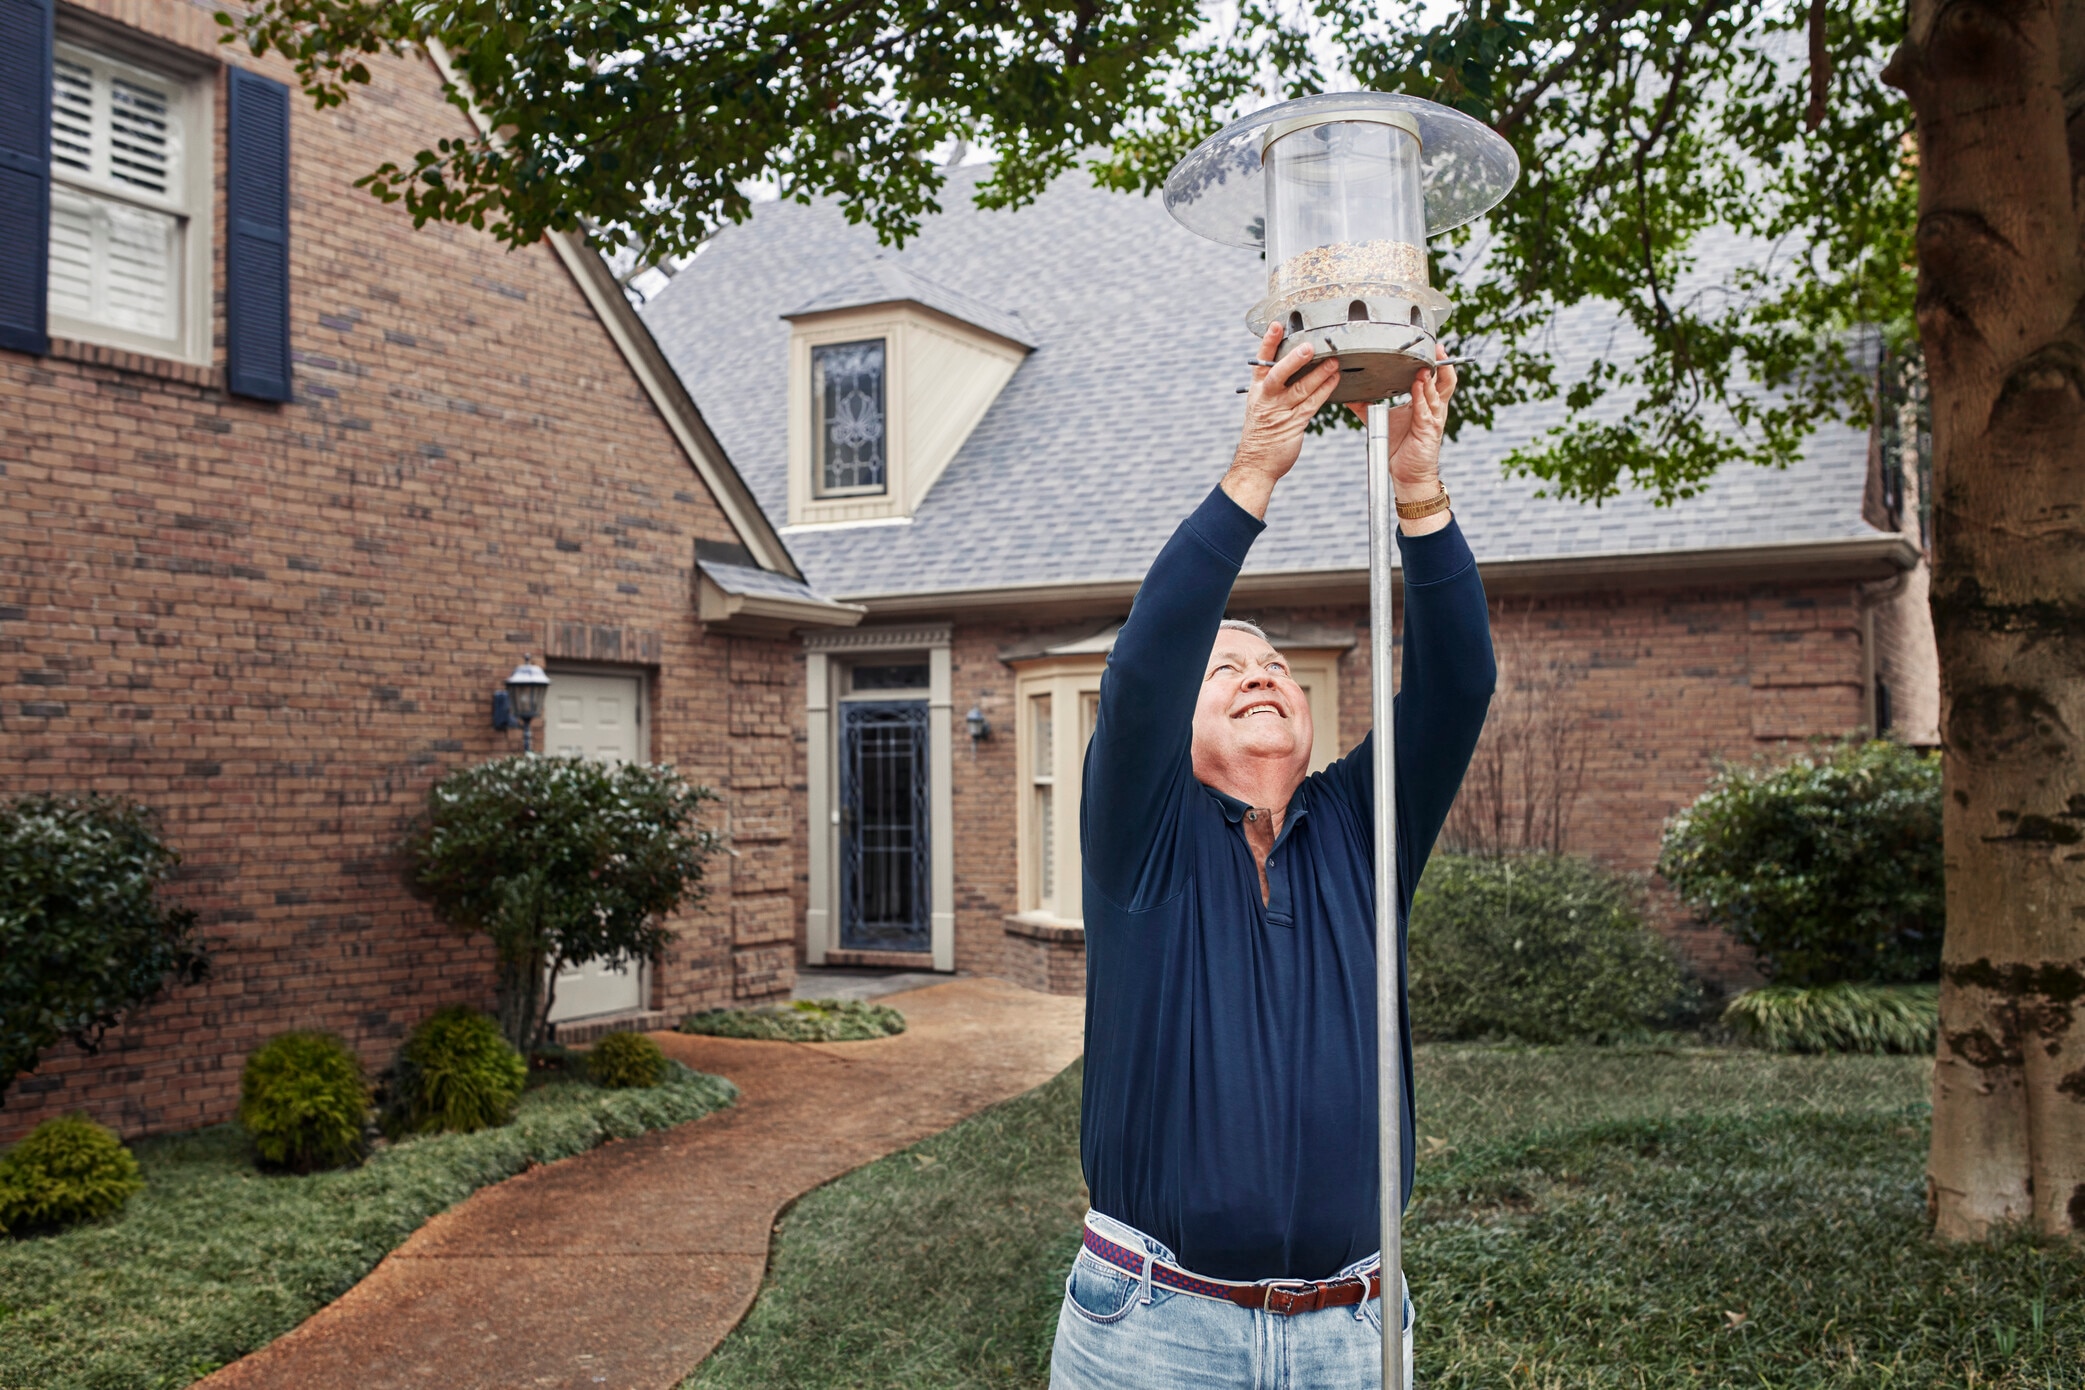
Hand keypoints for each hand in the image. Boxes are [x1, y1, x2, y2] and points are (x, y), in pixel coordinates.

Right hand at [1222, 324, 1340, 519]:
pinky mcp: (1293, 424)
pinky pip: (1311, 405)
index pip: (1262, 362)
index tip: (1277, 325)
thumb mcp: (1260, 406)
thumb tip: (1294, 365)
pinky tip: (1335, 381)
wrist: (1256, 464)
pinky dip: (1324, 391)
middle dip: (1294, 359)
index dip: (1269, 343)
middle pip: (1279, 373)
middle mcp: (1266, 399)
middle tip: (1309, 346)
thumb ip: (1273, 387)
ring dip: (1319, 373)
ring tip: (1334, 360)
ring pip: (1300, 389)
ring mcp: (1279, 412)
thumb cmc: (1261, 432)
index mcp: (1257, 390)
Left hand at [1346, 345, 1456, 501]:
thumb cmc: (1400, 447)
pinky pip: (1426, 411)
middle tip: (1437, 349)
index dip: (1437, 363)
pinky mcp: (1429, 430)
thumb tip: (1349, 395)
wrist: (1407, 473)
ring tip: (1424, 366)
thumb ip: (1366, 406)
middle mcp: (1433, 408)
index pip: (1435, 378)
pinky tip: (1417, 387)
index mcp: (1426, 403)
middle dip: (1443, 364)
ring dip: (1429, 379)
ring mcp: (1433, 419)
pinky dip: (1421, 398)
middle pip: (1445, 381)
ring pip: (1436, 393)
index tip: (1433, 347)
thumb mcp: (1382, 420)